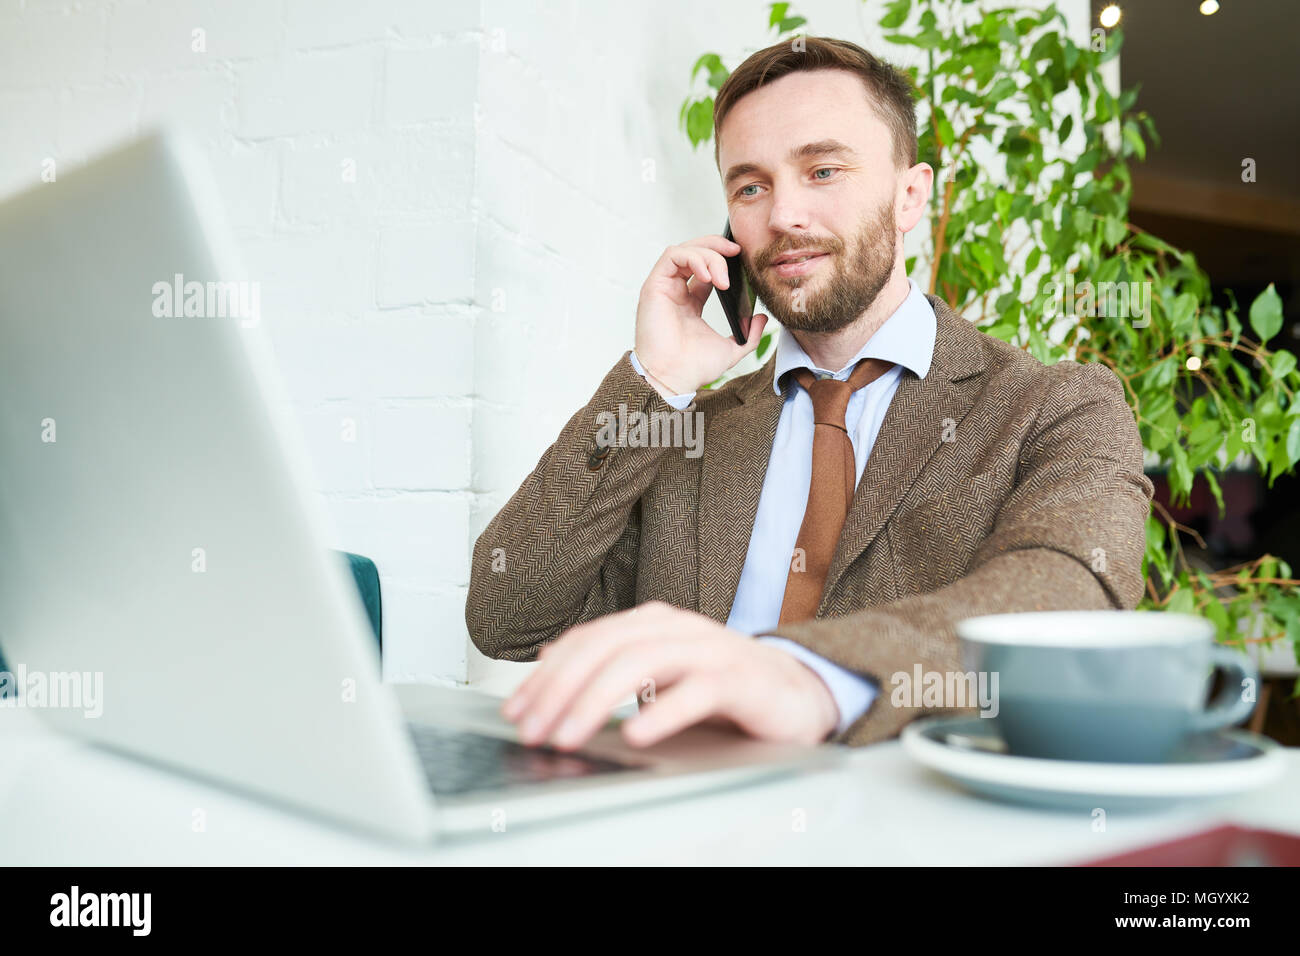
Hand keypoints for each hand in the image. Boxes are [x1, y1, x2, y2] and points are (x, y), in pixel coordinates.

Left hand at [500, 601, 839, 750]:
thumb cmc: (724, 688)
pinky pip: (698, 692)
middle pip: (606, 649)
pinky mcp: (742, 681)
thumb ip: (612, 665)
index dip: (546, 675)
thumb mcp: (660, 673)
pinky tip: (637, 735)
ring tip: (568, 735)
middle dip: (560, 690)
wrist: (798, 693)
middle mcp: (678, 628)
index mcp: (654, 623)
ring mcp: (711, 651)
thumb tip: (551, 666)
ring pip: (642, 664)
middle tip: (532, 729)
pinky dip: (664, 713)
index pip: (587, 641)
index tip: (516, 710)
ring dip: (596, 701)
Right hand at [634, 235, 768, 393]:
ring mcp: (664, 288)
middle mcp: (676, 292)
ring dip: (708, 255)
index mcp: (690, 303)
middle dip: (717, 247)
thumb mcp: (731, 349)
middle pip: (695, 253)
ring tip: (723, 278)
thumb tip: (762, 318)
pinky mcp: (654, 286)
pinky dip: (693, 257)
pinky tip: (708, 275)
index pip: (705, 269)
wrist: (674, 378)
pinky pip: (672, 256)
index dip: (723, 258)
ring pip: (685, 251)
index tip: (742, 258)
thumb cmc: (693, 368)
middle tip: (736, 252)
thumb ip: (750, 335)